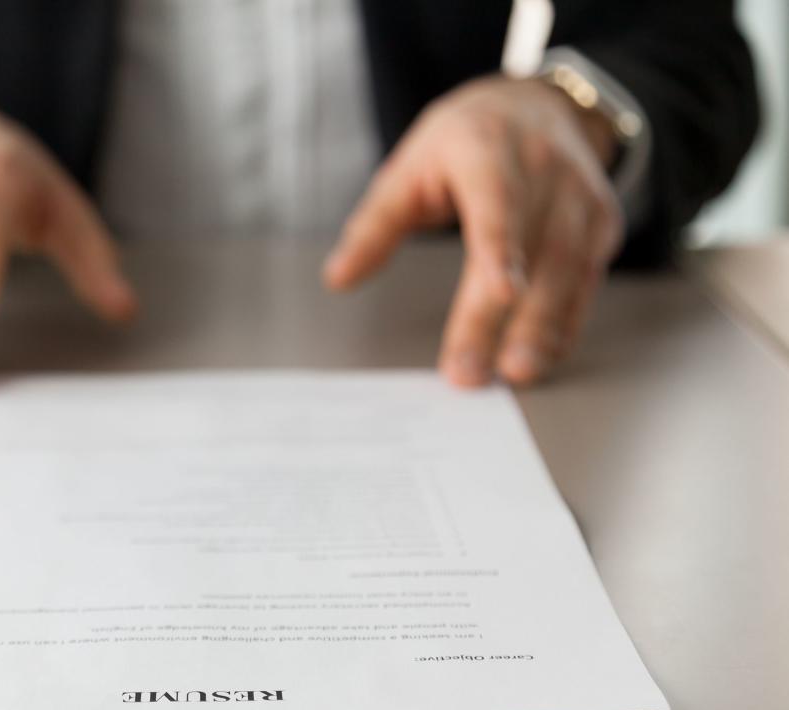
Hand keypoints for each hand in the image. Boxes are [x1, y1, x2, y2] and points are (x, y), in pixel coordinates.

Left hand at [324, 76, 622, 386]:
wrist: (539, 105)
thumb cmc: (466, 140)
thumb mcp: (410, 166)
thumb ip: (375, 225)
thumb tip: (338, 278)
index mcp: (490, 152)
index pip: (498, 205)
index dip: (502, 250)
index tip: (501, 293)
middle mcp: (545, 173)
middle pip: (529, 252)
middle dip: (499, 317)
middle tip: (470, 372)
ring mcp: (580, 199)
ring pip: (567, 271)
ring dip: (542, 329)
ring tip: (514, 372)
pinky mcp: (601, 225)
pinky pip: (586, 281)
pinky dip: (566, 322)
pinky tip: (543, 356)